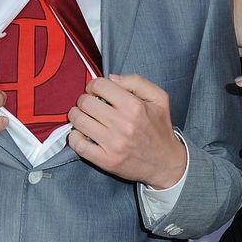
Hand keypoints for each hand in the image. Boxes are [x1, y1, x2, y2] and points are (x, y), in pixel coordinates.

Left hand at [67, 74, 185, 188]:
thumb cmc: (160, 128)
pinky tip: (82, 134)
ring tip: (84, 117)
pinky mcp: (106, 160)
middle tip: (90, 104)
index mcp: (135, 106)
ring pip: (79, 121)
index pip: (99, 86)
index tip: (96, 91)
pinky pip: (78, 145)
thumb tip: (111, 79)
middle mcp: (123, 124)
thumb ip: (136, 81)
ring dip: (77, 116)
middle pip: (85, 102)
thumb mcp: (159, 98)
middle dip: (84, 100)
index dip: (94, 85)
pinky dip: (74, 137)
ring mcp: (113, 144)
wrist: (166, 163)